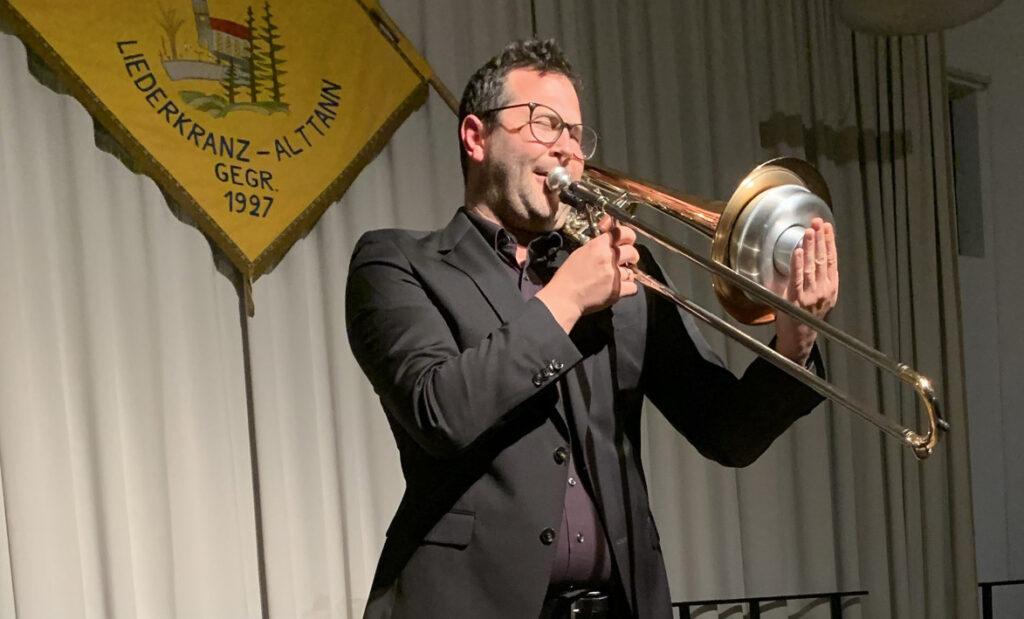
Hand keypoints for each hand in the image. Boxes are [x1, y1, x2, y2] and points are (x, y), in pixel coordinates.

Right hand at [536, 219, 639, 332]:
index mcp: (598, 246)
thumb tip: (610, 241)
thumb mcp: (580, 252)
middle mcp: (608, 258)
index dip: (629, 236)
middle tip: (625, 261)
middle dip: (631, 256)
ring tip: (616, 278)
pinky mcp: (617, 291)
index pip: (623, 232)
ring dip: (627, 274)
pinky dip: (628, 288)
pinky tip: (618, 288)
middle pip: (632, 251)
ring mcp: (614, 275)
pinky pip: (633, 287)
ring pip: (633, 271)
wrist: (564, 297)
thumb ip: (598, 246)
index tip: (628, 241)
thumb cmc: (568, 276)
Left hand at [775, 218, 838, 363]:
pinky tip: (798, 251)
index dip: (830, 242)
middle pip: (823, 259)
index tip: (827, 227)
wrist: (800, 337)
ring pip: (812, 266)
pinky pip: (797, 278)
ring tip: (809, 232)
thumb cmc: (806, 315)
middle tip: (817, 223)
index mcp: (831, 287)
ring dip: (810, 247)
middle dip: (820, 239)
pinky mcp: (797, 299)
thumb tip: (809, 255)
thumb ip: (816, 278)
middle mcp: (824, 290)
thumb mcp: (819, 296)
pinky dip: (797, 264)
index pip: (832, 259)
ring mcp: (811, 295)